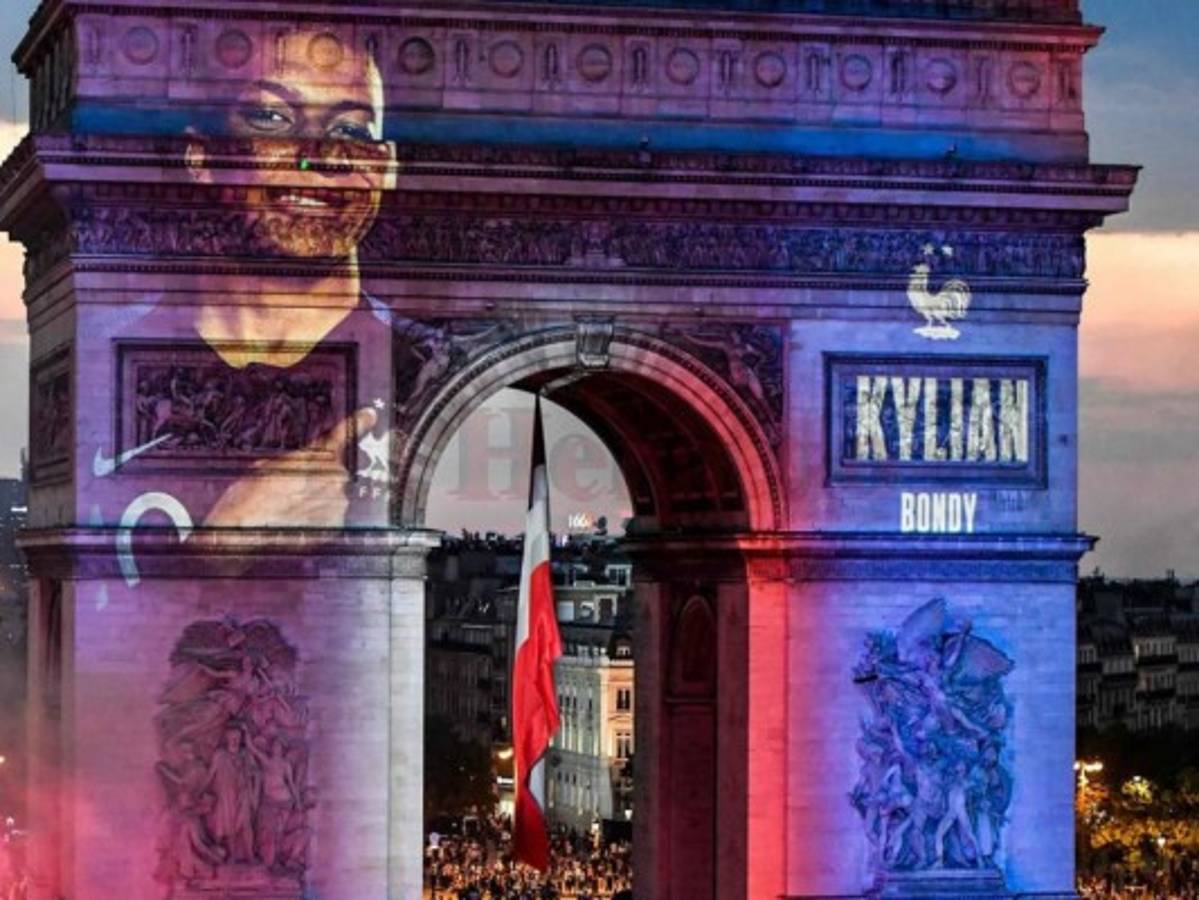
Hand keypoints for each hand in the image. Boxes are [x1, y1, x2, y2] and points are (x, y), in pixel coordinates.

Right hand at [205, 406, 377, 527]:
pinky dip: (317, 519)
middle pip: (334, 473)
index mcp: (314, 456)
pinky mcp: (336, 525)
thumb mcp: (263, 469)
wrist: (244, 537)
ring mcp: (337, 503)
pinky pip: (331, 517)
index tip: (369, 415)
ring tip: (287, 513)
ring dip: (316, 502)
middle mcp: (333, 478)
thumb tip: (297, 465)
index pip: (341, 435)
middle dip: (317, 481)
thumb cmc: (246, 502)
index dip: (357, 423)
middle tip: (290, 495)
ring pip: (333, 496)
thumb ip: (291, 462)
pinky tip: (296, 524)